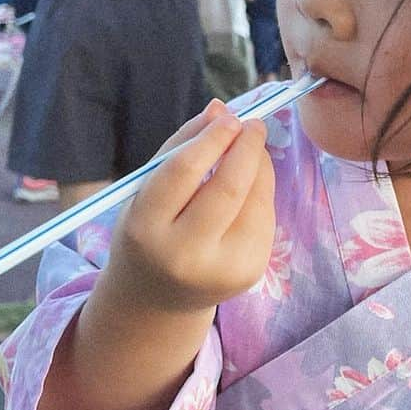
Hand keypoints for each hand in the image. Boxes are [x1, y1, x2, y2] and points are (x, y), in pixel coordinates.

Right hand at [106, 99, 275, 315]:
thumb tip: (219, 109)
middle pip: (228, 187)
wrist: (159, 300)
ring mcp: (223, 269)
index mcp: (146, 229)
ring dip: (259, 167)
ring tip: (250, 149)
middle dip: (247, 148)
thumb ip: (180, 148)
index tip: (230, 117)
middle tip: (254, 124)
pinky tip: (248, 187)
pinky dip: (261, 192)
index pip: (183, 172)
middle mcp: (184, 255)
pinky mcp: (251, 272)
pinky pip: (264, 217)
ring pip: (255, 200)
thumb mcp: (146, 191)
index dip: (212, 139)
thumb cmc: (149, 232)